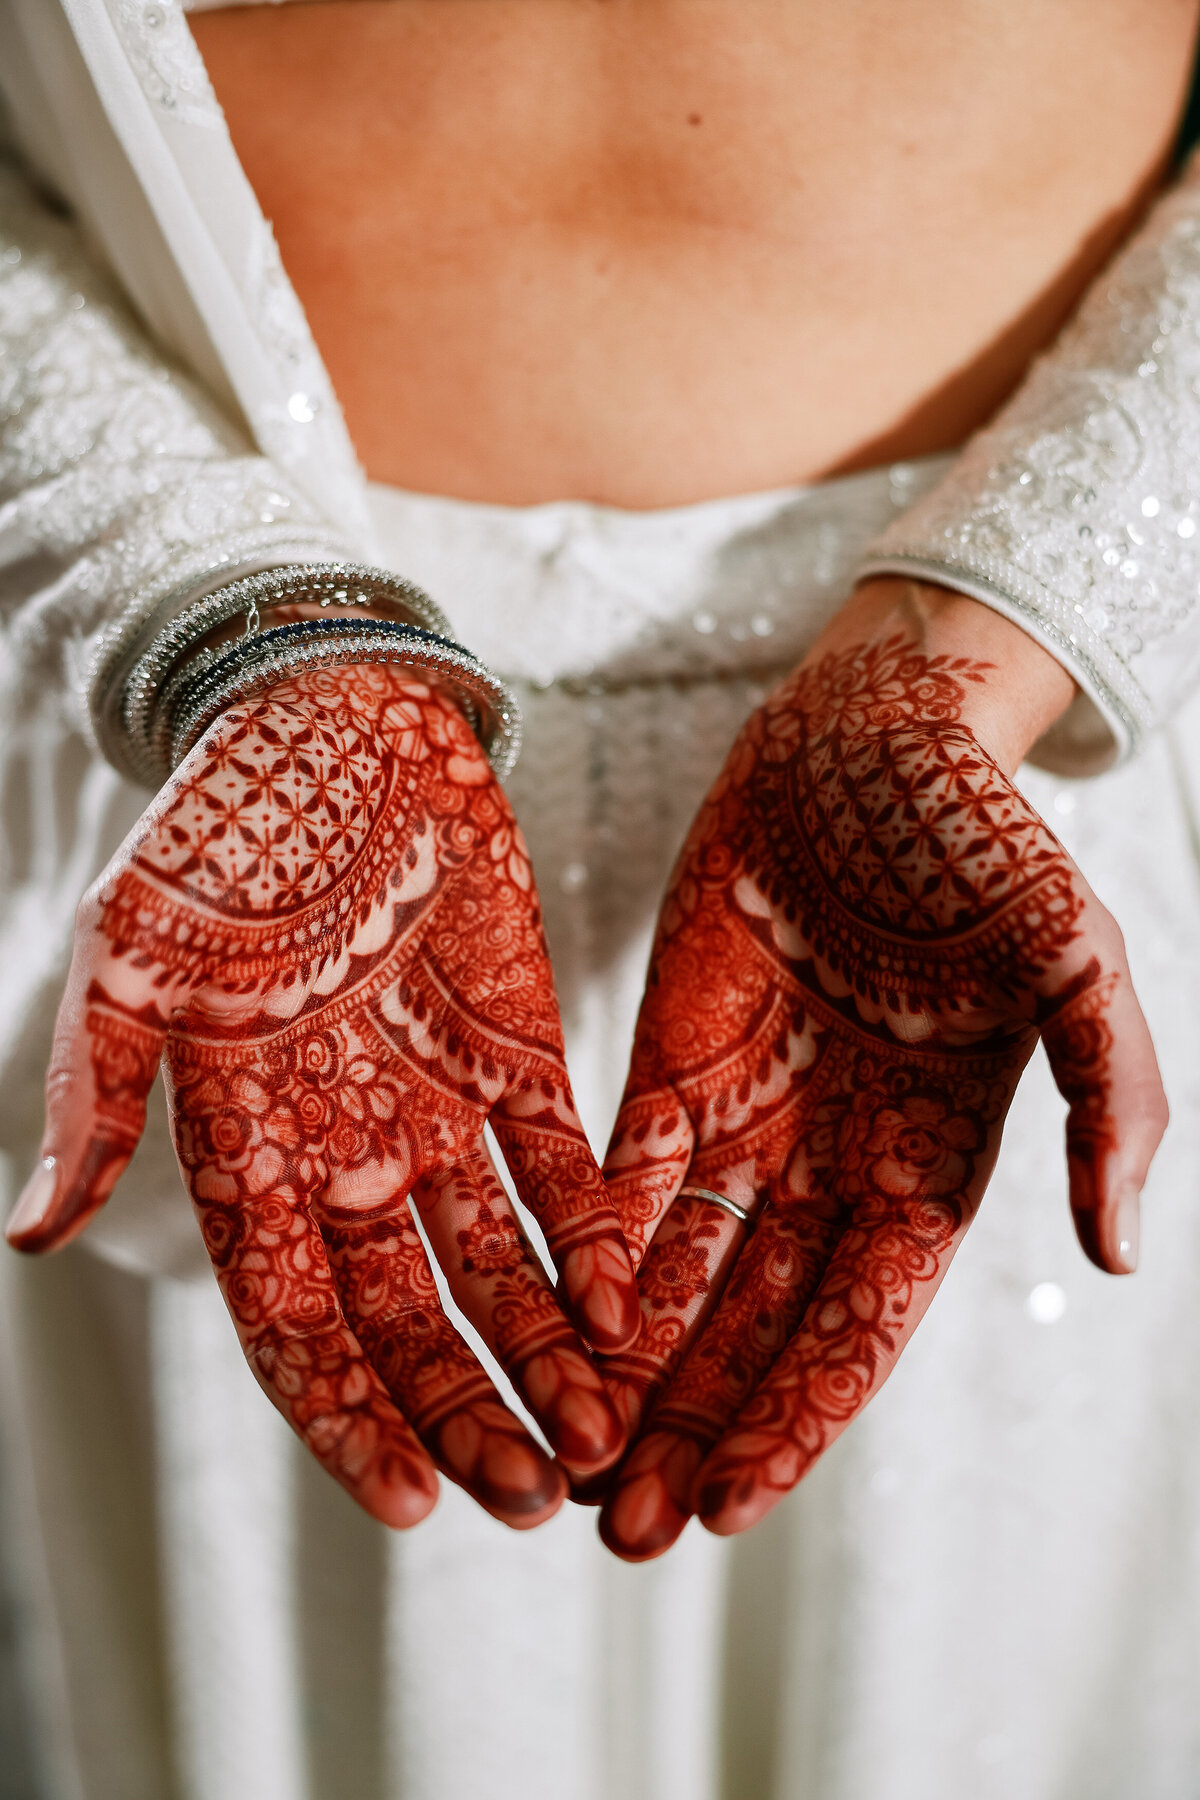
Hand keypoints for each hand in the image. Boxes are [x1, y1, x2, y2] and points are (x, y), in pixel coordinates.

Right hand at [6, 666, 638, 1528]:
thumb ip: (99, 1092)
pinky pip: (564, 1168)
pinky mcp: (521, 1057)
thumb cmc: (221, 832)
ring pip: (498, 1266)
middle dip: (469, 1410)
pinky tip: (629, 1305)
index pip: (298, 1323)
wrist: (335, 722)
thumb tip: (31, 1236)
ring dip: (547, 1353)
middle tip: (538, 1495)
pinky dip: (594, 1236)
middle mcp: (349, 1154)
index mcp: (251, 1149)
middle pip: (411, 1320)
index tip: (414, 1502)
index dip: (348, 1417)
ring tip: (606, 1437)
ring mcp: (441, 1112)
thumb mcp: (136, 955)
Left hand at [595, 589, 1166, 1557]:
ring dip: (630, 1374)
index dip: (797, 1417)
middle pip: (754, 1330)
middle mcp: (833, 1171)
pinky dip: (590, 1256)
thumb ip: (1113, 1099)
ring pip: (680, 1279)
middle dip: (692, 1430)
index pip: (857, 1327)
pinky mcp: (666, 1070)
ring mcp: (745, 1126)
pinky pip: (620, 1185)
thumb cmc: (984, 839)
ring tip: (570, 1468)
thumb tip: (1119, 1255)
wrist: (869, 736)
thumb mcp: (1078, 958)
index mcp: (932, 1169)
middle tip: (621, 1533)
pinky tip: (550, 1324)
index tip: (729, 1505)